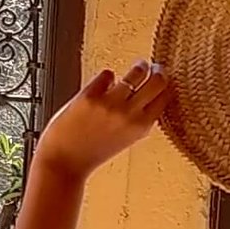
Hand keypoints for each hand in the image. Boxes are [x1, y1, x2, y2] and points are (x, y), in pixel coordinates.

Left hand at [33, 61, 173, 181]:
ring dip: (138, 67)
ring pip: (136, 72)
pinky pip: (107, 74)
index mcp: (140, 128)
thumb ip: (137, 121)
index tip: (164, 78)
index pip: (164, 98)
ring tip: (137, 66)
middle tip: (155, 67)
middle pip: (157, 81)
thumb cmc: (91, 153)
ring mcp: (109, 104)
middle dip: (158, 71)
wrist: (64, 162)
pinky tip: (104, 82)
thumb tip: (147, 96)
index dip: (166, 85)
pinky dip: (106, 77)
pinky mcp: (90, 96)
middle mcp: (129, 115)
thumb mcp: (125, 140)